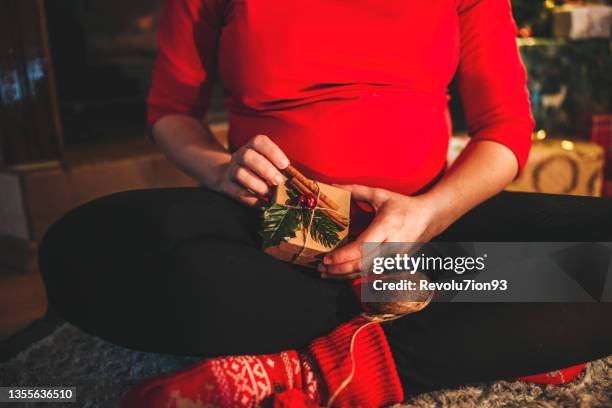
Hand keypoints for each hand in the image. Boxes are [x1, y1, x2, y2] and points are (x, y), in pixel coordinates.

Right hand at [215, 135, 289, 205]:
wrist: (232, 177)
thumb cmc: (259, 170)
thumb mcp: (268, 162)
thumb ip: (279, 167)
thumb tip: (296, 178)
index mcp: (252, 146)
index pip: (259, 141)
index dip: (272, 152)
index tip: (285, 165)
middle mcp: (239, 155)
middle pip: (247, 156)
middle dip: (265, 169)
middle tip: (278, 181)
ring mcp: (231, 169)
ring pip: (239, 173)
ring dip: (257, 184)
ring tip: (269, 194)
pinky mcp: (225, 185)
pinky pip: (234, 190)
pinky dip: (249, 198)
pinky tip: (262, 203)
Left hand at [318, 185, 445, 278]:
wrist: (429, 218)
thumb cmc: (403, 206)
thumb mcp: (381, 195)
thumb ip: (357, 191)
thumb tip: (334, 186)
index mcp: (387, 227)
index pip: (362, 247)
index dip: (343, 255)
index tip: (327, 258)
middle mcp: (392, 245)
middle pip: (362, 264)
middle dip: (339, 269)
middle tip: (321, 268)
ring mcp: (395, 257)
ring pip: (366, 272)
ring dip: (345, 275)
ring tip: (326, 273)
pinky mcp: (396, 264)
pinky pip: (373, 272)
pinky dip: (356, 274)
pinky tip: (342, 274)